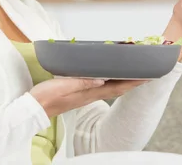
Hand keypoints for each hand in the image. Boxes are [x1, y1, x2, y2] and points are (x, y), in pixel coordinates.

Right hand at [30, 78, 147, 117]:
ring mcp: (85, 95)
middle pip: (118, 88)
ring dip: (123, 80)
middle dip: (133, 81)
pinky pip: (101, 86)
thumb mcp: (63, 86)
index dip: (133, 82)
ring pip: (111, 87)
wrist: (34, 108)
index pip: (117, 87)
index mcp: (89, 93)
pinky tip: (109, 76)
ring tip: (133, 73)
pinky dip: (110, 80)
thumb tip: (102, 79)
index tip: (147, 76)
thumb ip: (82, 82)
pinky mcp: (79, 93)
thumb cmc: (46, 96)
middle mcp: (90, 95)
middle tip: (146, 72)